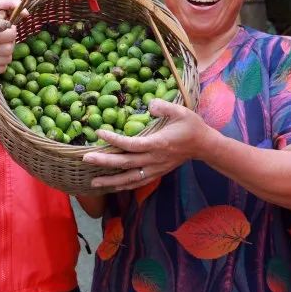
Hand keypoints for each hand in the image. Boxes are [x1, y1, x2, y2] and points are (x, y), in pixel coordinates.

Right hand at [0, 0, 21, 76]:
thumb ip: (10, 1)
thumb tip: (25, 13)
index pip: (5, 35)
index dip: (12, 31)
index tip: (7, 27)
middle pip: (8, 49)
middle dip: (10, 42)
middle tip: (4, 37)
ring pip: (6, 60)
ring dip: (7, 52)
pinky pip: (1, 69)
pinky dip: (1, 62)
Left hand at [82, 98, 211, 190]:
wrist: (204, 146)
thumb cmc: (191, 126)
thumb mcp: (181, 111)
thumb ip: (164, 106)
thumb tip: (149, 104)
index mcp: (158, 143)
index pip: (132, 144)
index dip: (115, 141)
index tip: (100, 133)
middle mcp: (154, 159)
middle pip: (125, 163)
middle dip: (105, 162)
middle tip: (86, 158)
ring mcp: (155, 169)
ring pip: (129, 178)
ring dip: (110, 181)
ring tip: (92, 182)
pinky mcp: (156, 173)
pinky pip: (137, 183)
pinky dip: (123, 186)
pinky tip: (111, 187)